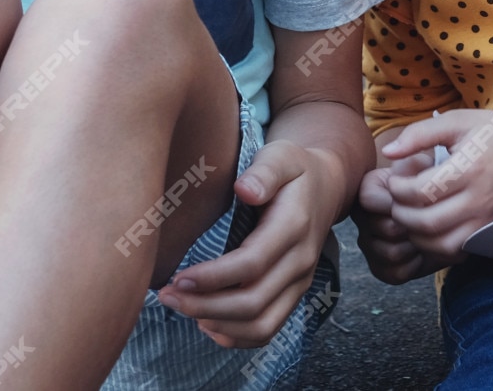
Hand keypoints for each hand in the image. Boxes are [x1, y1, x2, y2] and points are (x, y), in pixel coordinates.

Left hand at [156, 140, 348, 347]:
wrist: (326, 188)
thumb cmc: (295, 169)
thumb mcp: (281, 155)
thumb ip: (264, 172)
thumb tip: (245, 191)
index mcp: (294, 227)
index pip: (252, 265)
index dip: (213, 278)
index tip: (177, 278)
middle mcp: (300, 262)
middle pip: (253, 303)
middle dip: (204, 306)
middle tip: (166, 296)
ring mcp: (299, 283)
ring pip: (261, 325)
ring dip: (217, 324)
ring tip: (180, 308)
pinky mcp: (293, 295)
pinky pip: (268, 330)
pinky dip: (235, 336)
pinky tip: (206, 323)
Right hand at [352, 164, 450, 283]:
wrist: (435, 208)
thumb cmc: (425, 183)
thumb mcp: (421, 165)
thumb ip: (415, 163)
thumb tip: (410, 167)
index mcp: (366, 192)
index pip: (370, 200)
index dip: (397, 202)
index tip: (416, 198)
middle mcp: (363, 219)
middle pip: (387, 229)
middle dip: (414, 225)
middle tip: (431, 219)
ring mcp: (369, 245)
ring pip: (392, 252)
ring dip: (416, 245)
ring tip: (430, 235)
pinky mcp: (380, 268)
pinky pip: (397, 272)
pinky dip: (416, 264)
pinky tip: (424, 251)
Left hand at [381, 110, 492, 259]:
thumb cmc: (492, 132)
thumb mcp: (456, 121)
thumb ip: (419, 134)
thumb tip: (389, 152)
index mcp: (469, 168)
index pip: (421, 191)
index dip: (398, 189)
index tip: (394, 180)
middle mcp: (479, 198)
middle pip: (427, 222)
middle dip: (401, 214)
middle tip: (395, 200)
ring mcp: (485, 218)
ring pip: (440, 244)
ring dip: (415, 235)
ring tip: (408, 215)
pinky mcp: (488, 229)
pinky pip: (456, 251)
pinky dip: (435, 246)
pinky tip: (428, 229)